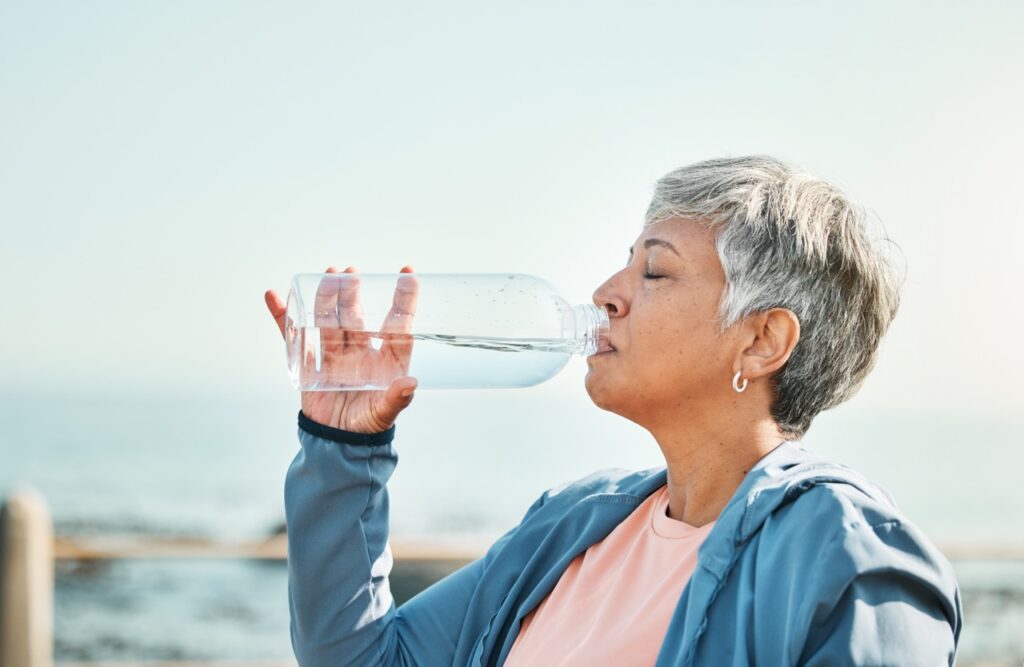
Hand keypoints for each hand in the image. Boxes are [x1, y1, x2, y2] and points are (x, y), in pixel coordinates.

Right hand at [265, 265, 419, 432]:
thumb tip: (410, 383)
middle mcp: (360, 351)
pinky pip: (295, 335)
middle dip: (353, 293)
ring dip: (326, 298)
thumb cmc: (366, 426)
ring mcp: (334, 354)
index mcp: (385, 359)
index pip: (397, 323)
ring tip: (327, 275)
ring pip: (328, 319)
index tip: (407, 273)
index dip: (403, 299)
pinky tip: (276, 296)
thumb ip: (397, 399)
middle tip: (350, 273)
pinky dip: (284, 317)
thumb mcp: (384, 414)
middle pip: (356, 316)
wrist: (336, 443)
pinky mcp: (309, 362)